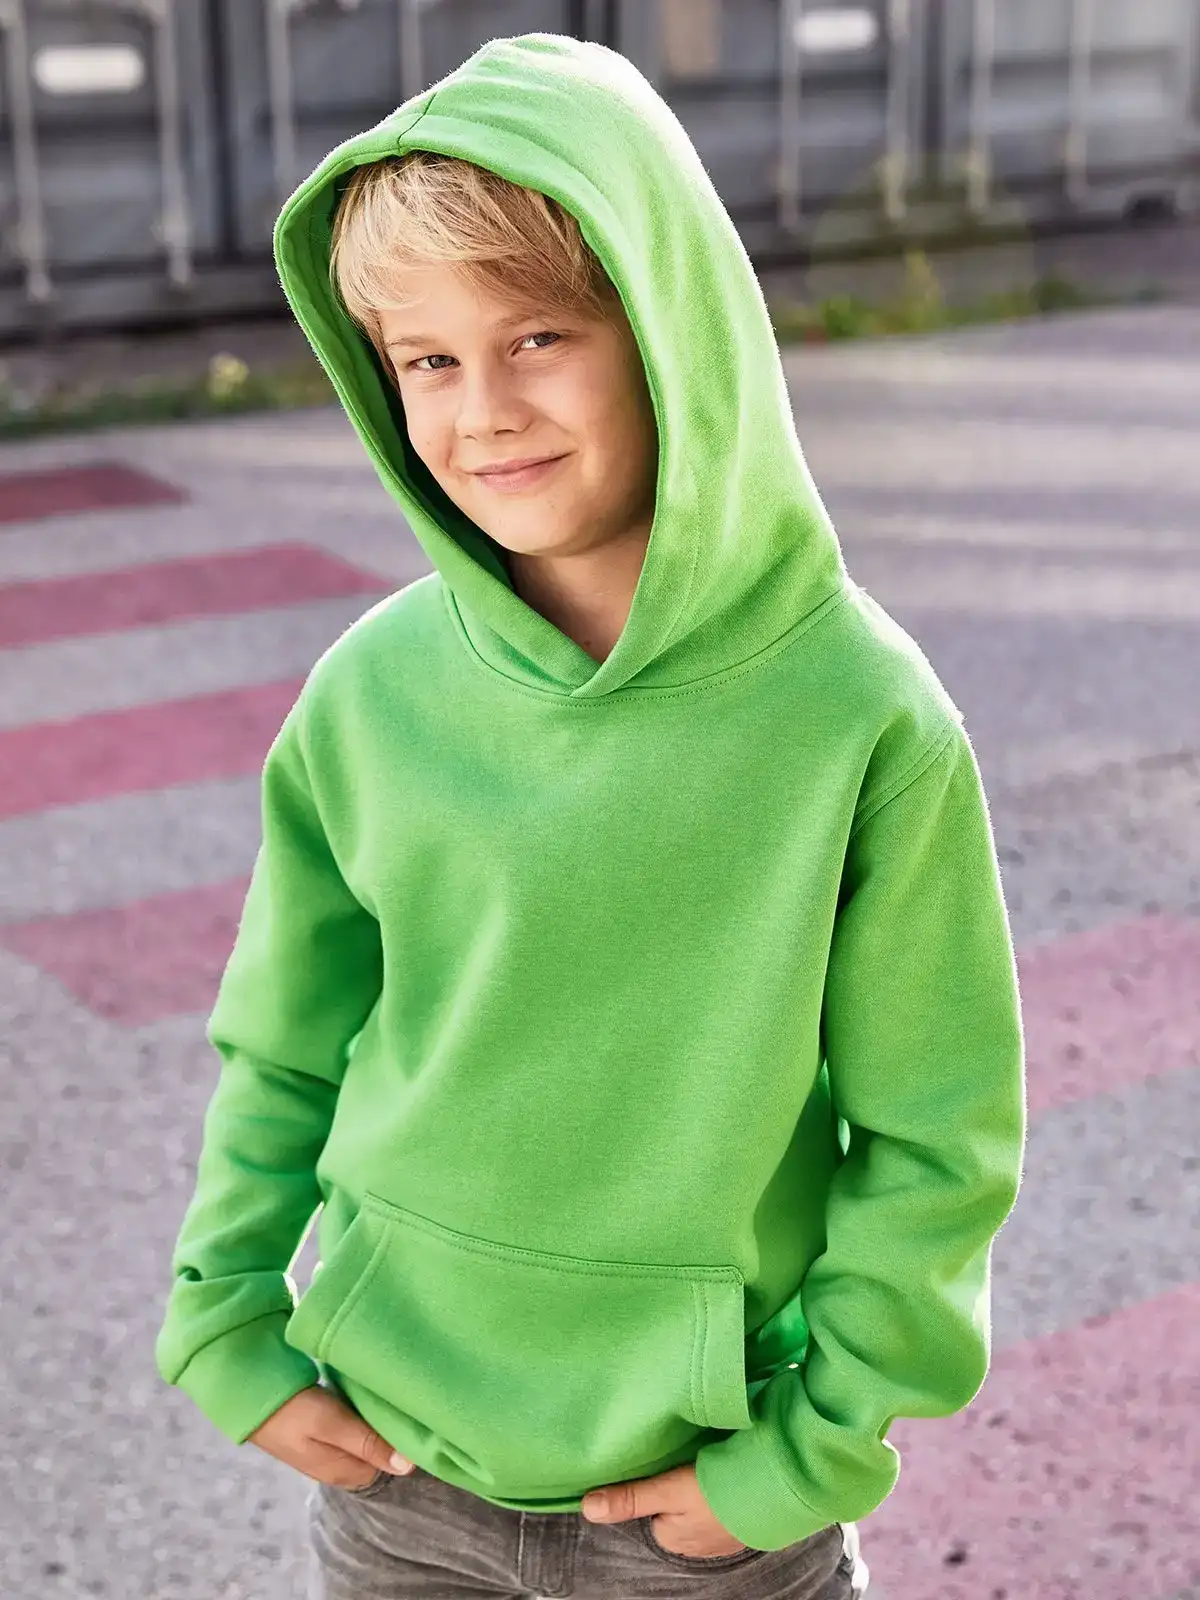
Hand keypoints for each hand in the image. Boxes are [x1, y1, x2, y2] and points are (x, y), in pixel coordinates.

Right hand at [247, 1384, 415, 1490]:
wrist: (249, 1398)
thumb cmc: (292, 1411)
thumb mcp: (331, 1424)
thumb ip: (368, 1443)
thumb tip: (408, 1465)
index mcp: (345, 1472)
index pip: (389, 1463)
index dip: (400, 1439)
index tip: (410, 1411)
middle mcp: (339, 1467)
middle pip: (377, 1451)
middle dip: (388, 1429)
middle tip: (397, 1397)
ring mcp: (327, 1453)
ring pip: (364, 1439)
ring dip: (373, 1420)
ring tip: (382, 1394)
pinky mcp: (318, 1437)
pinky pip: (350, 1429)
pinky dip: (358, 1414)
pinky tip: (360, 1396)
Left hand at [581, 1463, 750, 1558]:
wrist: (778, 1492)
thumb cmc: (719, 1493)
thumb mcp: (667, 1491)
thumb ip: (630, 1498)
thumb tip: (587, 1508)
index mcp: (671, 1538)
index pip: (648, 1506)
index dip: (654, 1480)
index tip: (664, 1461)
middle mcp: (694, 1542)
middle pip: (671, 1505)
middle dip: (677, 1482)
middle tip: (688, 1456)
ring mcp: (721, 1534)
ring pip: (698, 1503)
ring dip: (703, 1483)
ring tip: (709, 1459)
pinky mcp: (743, 1519)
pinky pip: (723, 1501)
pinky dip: (725, 1487)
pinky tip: (730, 1471)